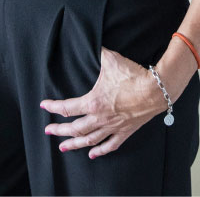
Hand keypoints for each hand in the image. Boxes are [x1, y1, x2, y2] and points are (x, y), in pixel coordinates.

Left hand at [40, 47, 166, 158]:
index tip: (44, 105)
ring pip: (89, 140)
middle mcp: (100, 118)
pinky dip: (99, 151)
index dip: (53, 106)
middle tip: (48, 130)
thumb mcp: (112, 60)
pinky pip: (109, 146)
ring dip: (74, 144)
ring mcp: (112, 127)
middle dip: (59, 130)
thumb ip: (99, 53)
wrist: (155, 90)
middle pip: (74, 129)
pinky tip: (92, 154)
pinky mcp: (124, 132)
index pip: (67, 108)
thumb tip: (92, 43)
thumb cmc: (133, 75)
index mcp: (93, 102)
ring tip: (63, 147)